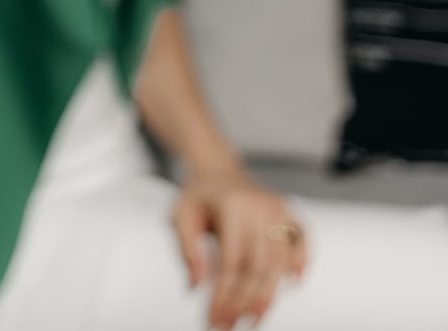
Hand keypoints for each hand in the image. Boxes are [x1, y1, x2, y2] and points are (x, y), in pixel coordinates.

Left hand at [172, 169, 306, 328]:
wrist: (217, 168)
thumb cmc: (199, 194)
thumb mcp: (180, 214)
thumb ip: (186, 248)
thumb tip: (196, 285)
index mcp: (232, 206)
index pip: (231, 262)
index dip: (224, 295)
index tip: (215, 318)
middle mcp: (259, 206)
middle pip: (258, 266)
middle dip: (244, 302)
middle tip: (230, 324)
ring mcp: (277, 207)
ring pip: (280, 259)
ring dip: (269, 294)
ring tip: (254, 318)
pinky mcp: (287, 209)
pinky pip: (303, 236)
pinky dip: (303, 259)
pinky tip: (294, 282)